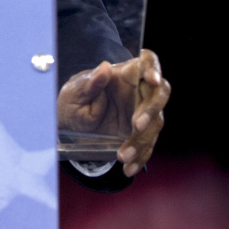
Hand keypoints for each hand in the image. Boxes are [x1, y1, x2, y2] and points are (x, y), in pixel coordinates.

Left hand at [57, 49, 169, 177]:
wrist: (69, 124)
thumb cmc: (72, 99)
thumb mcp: (75, 91)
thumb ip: (91, 81)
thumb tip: (103, 68)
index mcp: (124, 73)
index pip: (147, 62)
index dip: (154, 68)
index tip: (153, 80)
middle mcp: (137, 90)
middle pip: (159, 94)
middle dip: (151, 110)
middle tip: (135, 126)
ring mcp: (142, 111)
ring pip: (156, 123)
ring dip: (142, 141)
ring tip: (123, 156)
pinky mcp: (141, 131)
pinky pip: (148, 144)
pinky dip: (140, 157)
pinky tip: (130, 167)